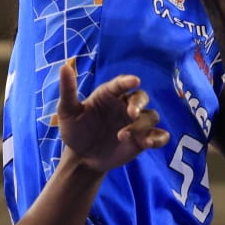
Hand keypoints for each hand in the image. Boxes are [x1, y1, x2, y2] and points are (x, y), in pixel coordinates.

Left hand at [55, 63, 169, 171]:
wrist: (82, 158)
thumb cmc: (75, 131)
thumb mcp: (67, 112)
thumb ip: (68, 90)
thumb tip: (64, 66)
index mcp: (109, 95)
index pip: (121, 84)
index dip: (128, 81)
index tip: (135, 80)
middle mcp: (125, 106)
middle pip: (141, 97)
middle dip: (139, 104)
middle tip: (131, 114)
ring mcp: (135, 123)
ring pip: (150, 116)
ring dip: (140, 126)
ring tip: (122, 137)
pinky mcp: (142, 140)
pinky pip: (160, 135)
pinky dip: (159, 138)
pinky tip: (148, 143)